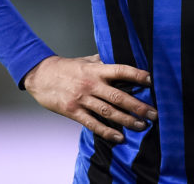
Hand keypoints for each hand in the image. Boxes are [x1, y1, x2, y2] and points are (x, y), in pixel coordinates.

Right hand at [23, 54, 156, 142]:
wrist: (40, 75)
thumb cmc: (65, 67)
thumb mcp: (84, 61)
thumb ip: (102, 61)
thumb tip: (118, 57)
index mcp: (95, 70)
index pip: (120, 70)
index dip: (136, 75)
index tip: (151, 81)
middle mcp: (91, 84)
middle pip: (118, 96)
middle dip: (138, 106)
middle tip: (154, 113)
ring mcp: (82, 98)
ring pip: (108, 112)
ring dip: (127, 120)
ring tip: (142, 125)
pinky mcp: (73, 111)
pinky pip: (92, 123)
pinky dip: (107, 132)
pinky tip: (119, 137)